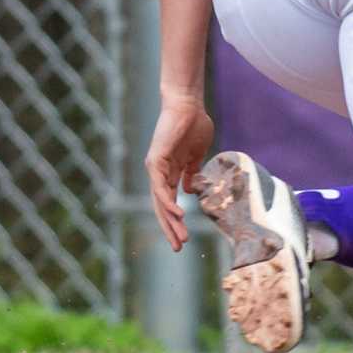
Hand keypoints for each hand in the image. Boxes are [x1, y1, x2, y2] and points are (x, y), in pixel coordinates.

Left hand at [143, 95, 212, 251]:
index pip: (170, 202)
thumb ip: (193, 172)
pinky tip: (178, 214)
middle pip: (162, 207)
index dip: (175, 221)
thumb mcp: (197, 155)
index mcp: (170, 172)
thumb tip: (191, 190)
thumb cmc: (194, 125)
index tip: (183, 238)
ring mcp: (156, 167)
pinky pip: (161, 187)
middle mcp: (159, 173)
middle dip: (171, 228)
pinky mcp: (156, 160)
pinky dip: (169, 202)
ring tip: (180, 238)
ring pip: (161, 201)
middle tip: (179, 247)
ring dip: (171, 221)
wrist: (188, 105)